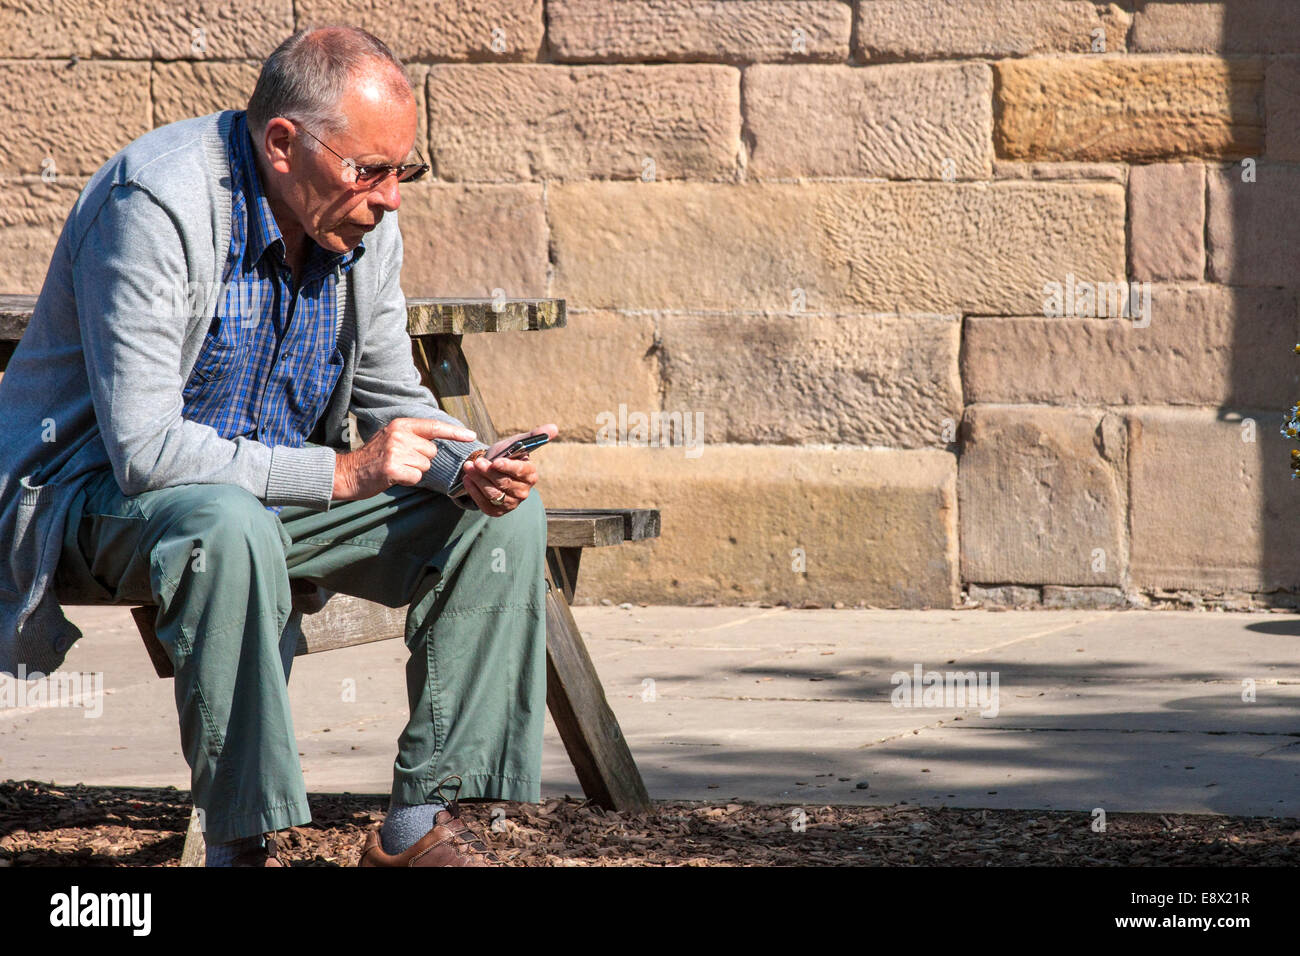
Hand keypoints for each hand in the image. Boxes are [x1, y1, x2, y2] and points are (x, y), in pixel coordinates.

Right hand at [333, 417, 477, 500]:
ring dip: (414, 471)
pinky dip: (408, 480)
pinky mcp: (393, 468)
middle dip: (421, 460)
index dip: (454, 432)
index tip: (471, 436)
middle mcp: (399, 434)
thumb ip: (413, 436)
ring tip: (396, 468)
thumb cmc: (374, 458)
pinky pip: (416, 477)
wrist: (348, 473)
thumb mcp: (392, 437)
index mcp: (401, 424)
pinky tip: (393, 477)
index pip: (434, 426)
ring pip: (425, 466)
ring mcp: (396, 451)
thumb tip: (437, 443)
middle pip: (431, 452)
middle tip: (401, 461)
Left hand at [460, 424, 558, 516]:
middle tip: (476, 461)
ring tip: (468, 467)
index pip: (522, 472)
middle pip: (505, 483)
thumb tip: (554, 427)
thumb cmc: (505, 455)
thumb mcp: (516, 443)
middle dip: (488, 472)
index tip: (496, 462)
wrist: (489, 468)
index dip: (509, 467)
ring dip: (478, 480)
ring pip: (493, 493)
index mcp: (531, 475)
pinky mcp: (497, 511)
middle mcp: (523, 492)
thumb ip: (534, 436)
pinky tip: (468, 479)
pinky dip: (474, 491)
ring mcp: (511, 503)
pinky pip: (484, 503)